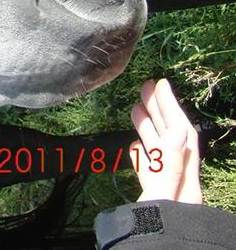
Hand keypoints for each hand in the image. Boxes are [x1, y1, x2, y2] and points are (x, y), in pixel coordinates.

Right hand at [130, 78, 202, 203]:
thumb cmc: (154, 245)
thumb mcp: (159, 205)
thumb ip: (166, 171)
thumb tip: (176, 131)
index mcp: (184, 187)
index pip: (180, 137)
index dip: (171, 108)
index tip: (159, 84)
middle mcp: (178, 188)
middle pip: (172, 141)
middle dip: (159, 112)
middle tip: (145, 88)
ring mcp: (165, 195)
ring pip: (159, 155)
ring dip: (149, 129)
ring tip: (136, 109)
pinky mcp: (152, 205)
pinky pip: (150, 173)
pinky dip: (143, 155)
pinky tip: (134, 147)